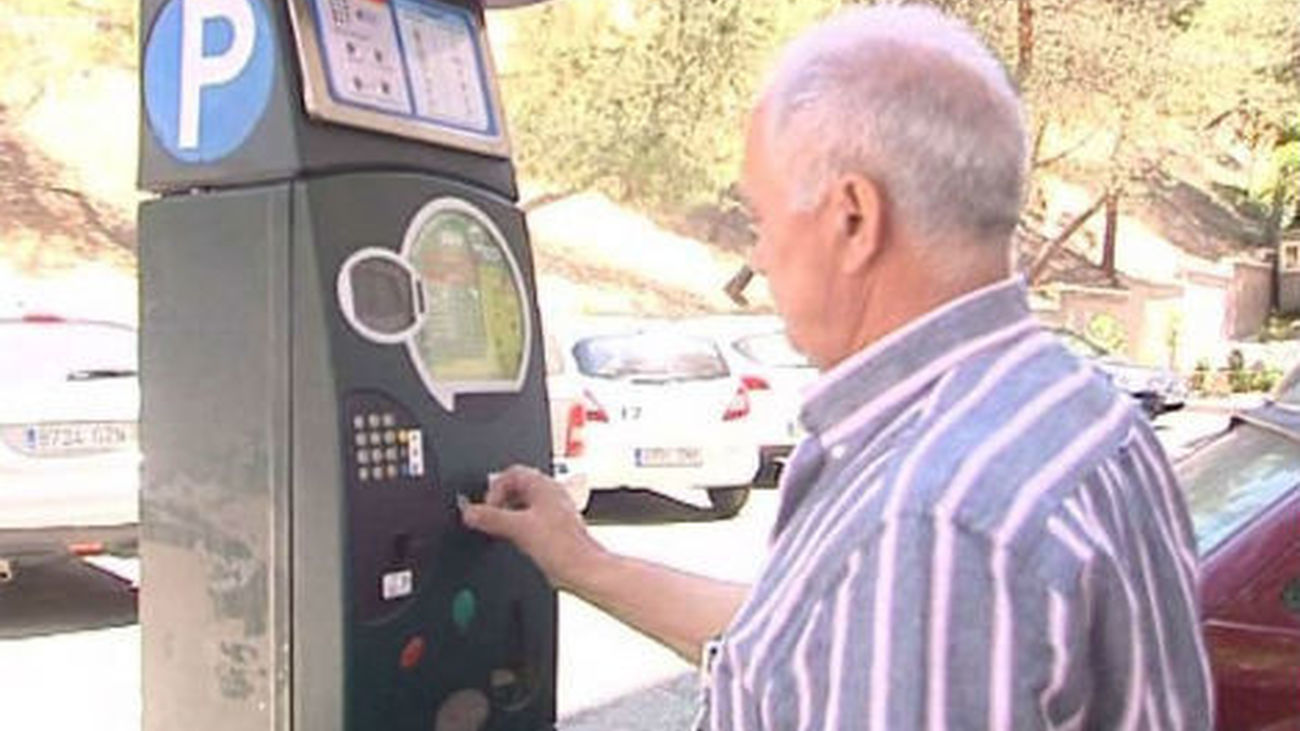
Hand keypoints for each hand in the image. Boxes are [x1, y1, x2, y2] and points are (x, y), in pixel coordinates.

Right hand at [459, 465, 604, 591]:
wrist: (581, 569)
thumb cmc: (563, 546)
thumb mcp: (518, 528)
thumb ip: (490, 518)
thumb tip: (469, 512)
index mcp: (544, 485)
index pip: (511, 473)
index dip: (494, 488)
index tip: (486, 507)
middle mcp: (549, 494)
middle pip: (515, 488)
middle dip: (499, 502)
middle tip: (490, 517)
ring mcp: (551, 511)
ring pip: (521, 505)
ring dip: (506, 515)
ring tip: (501, 529)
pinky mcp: (551, 529)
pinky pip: (528, 521)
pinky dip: (516, 527)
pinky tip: (515, 540)